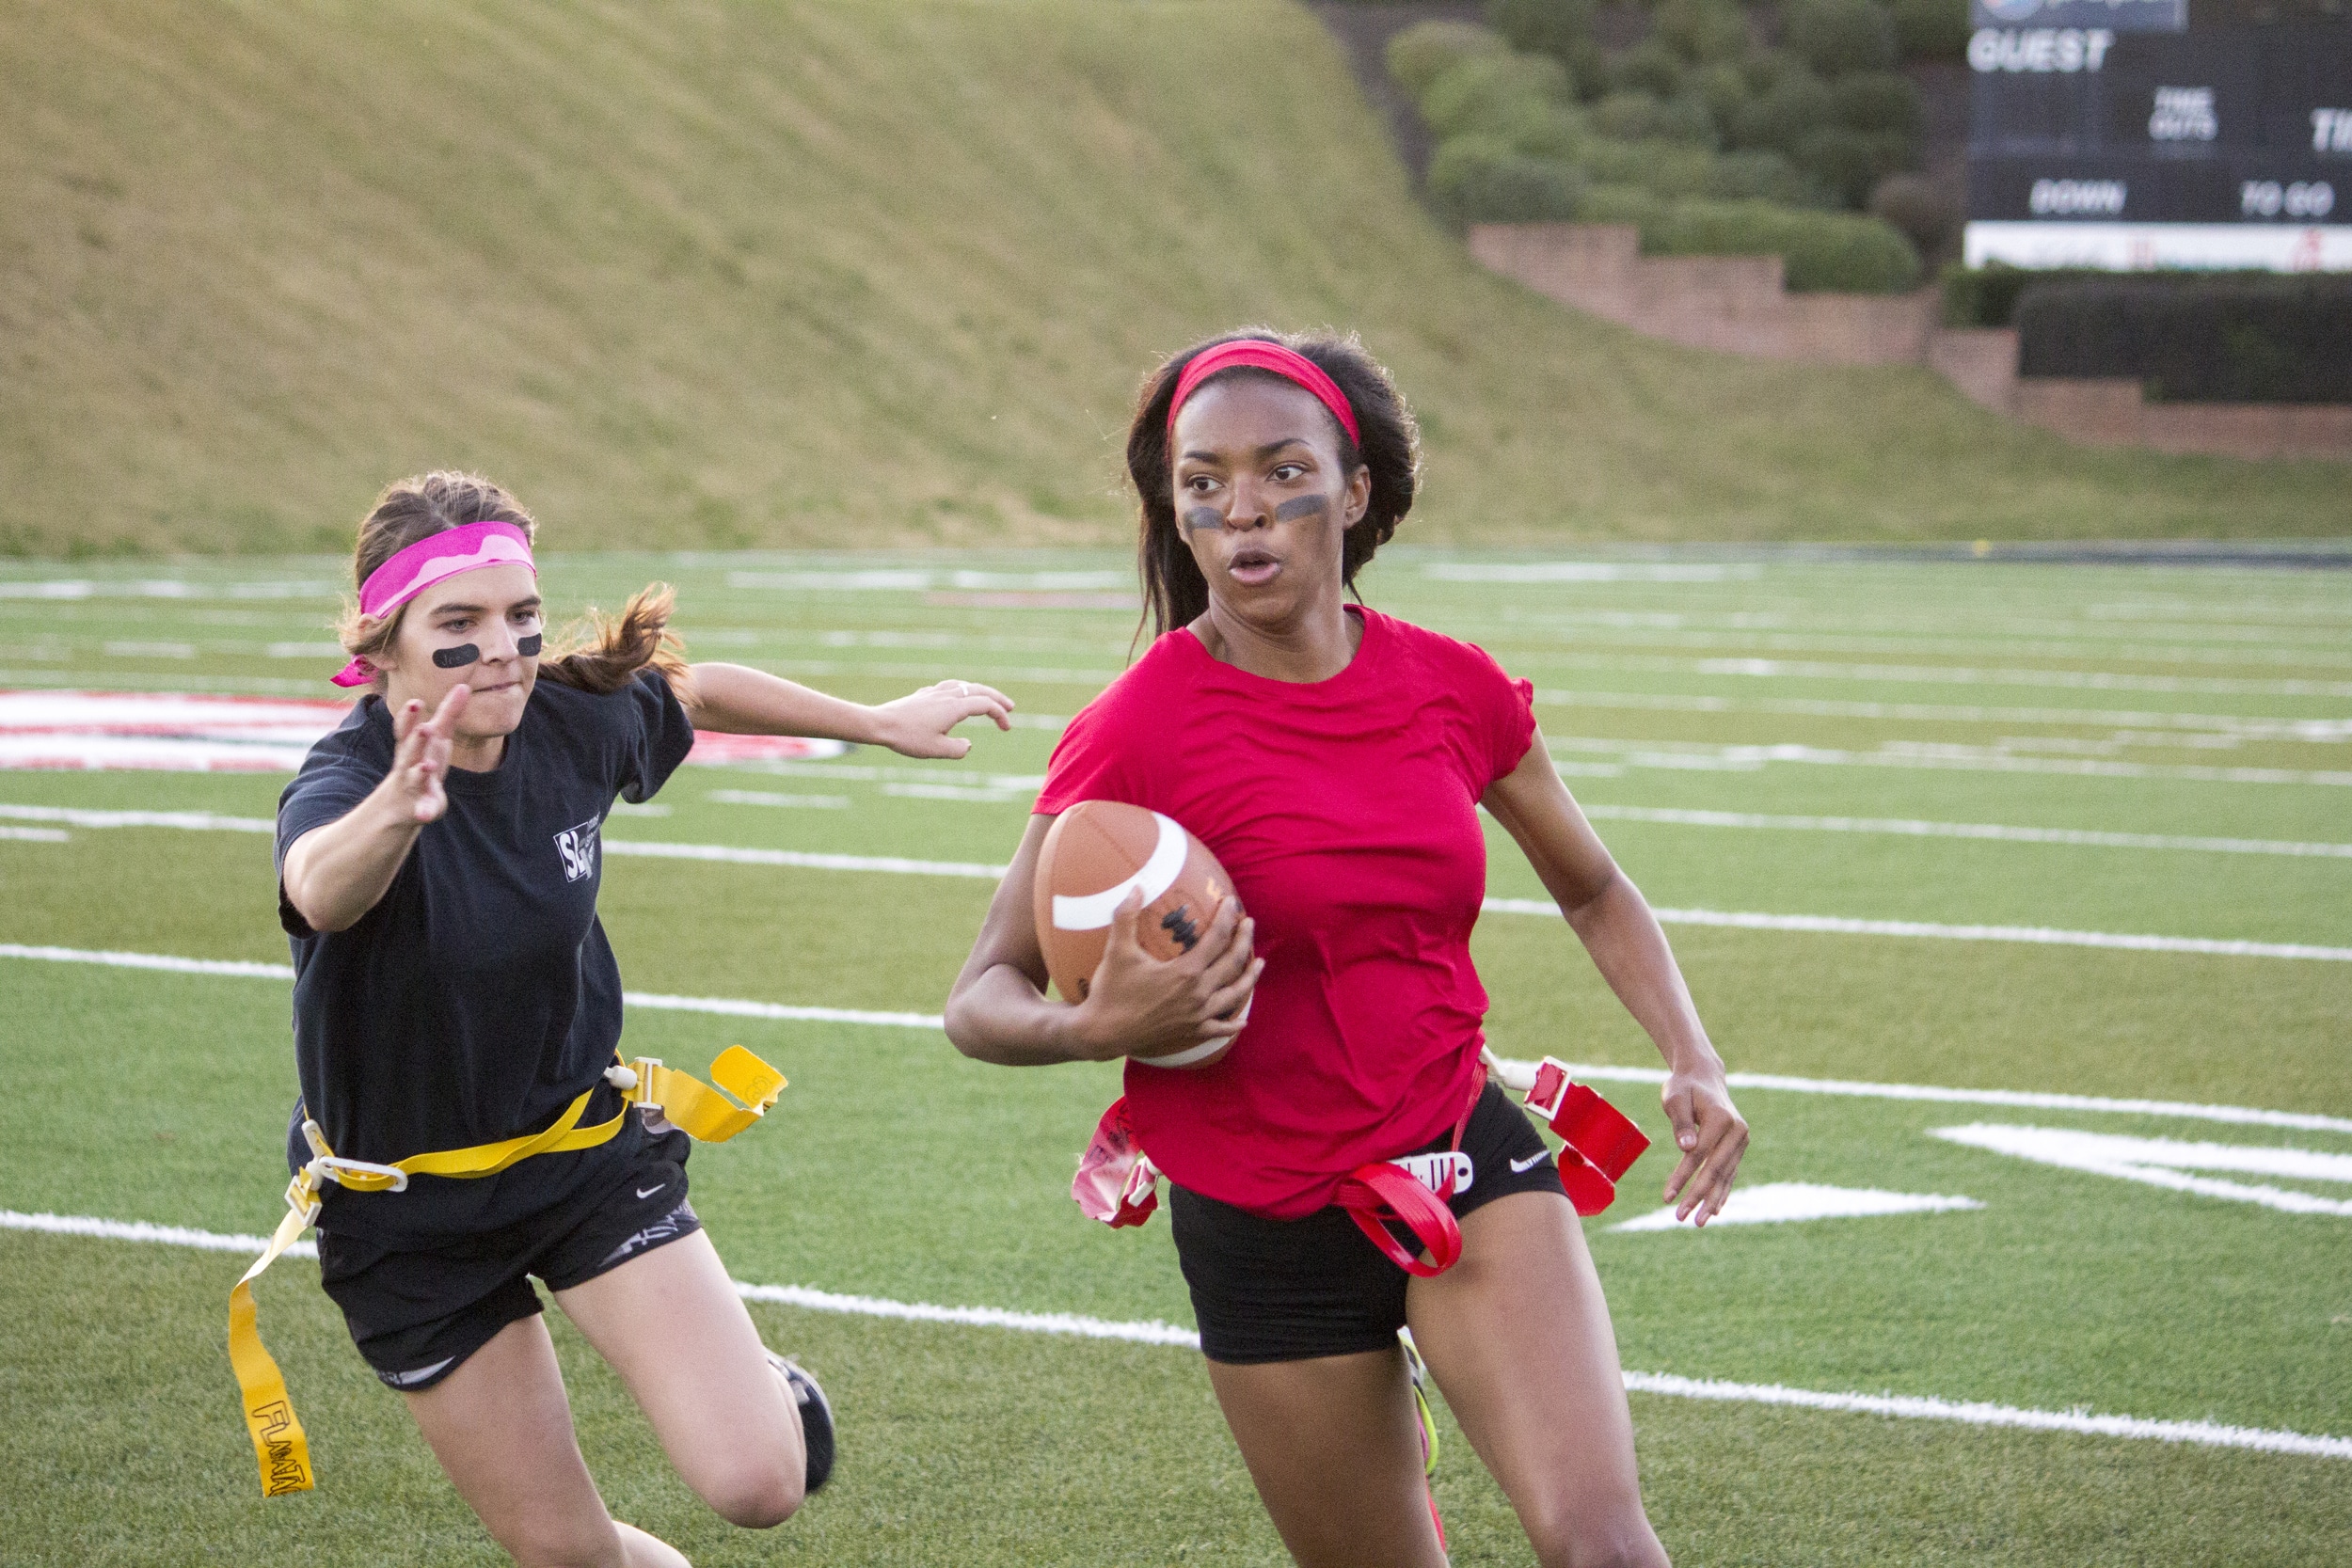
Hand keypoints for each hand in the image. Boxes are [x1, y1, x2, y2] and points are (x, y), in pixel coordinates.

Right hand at [386, 685, 468, 823]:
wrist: (403, 800)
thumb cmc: (423, 758)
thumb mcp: (437, 736)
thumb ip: (449, 712)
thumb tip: (464, 685)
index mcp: (413, 744)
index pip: (407, 727)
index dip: (409, 716)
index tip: (415, 702)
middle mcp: (409, 762)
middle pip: (411, 749)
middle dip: (417, 739)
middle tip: (424, 728)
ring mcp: (413, 784)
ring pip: (415, 776)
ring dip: (420, 771)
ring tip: (427, 766)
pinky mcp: (422, 805)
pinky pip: (423, 809)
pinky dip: (424, 811)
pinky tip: (426, 816)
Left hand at [867, 679, 1013, 758]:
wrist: (880, 725)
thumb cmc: (908, 738)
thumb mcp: (938, 751)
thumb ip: (959, 749)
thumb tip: (967, 744)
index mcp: (954, 707)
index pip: (985, 705)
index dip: (1000, 714)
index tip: (1006, 728)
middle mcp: (946, 695)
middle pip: (978, 690)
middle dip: (997, 698)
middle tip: (1010, 707)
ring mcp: (934, 693)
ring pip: (963, 685)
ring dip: (979, 691)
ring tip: (986, 698)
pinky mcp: (922, 695)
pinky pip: (948, 687)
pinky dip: (960, 690)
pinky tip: (955, 695)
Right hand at [1070, 890, 1260, 1062]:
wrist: (1103, 1033)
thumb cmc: (1111, 990)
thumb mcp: (1117, 950)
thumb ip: (1126, 916)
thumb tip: (1135, 887)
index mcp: (1186, 972)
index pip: (1216, 939)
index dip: (1227, 919)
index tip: (1232, 903)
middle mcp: (1199, 994)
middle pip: (1232, 963)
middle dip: (1244, 941)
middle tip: (1249, 924)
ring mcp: (1198, 1016)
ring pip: (1235, 995)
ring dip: (1250, 977)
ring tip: (1259, 964)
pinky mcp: (1191, 1033)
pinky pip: (1220, 1028)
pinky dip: (1233, 1023)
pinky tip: (1242, 1021)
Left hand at [1661, 1062, 1746, 1226]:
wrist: (1703, 1077)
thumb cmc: (1684, 1088)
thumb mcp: (1675, 1098)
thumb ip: (1681, 1122)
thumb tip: (1687, 1149)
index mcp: (1722, 1118)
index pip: (1700, 1155)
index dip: (1683, 1177)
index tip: (1667, 1197)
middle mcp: (1737, 1131)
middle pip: (1716, 1170)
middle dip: (1698, 1196)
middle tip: (1681, 1218)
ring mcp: (1741, 1140)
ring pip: (1725, 1176)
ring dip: (1711, 1200)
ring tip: (1698, 1222)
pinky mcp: (1739, 1147)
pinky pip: (1730, 1173)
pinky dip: (1721, 1192)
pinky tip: (1714, 1210)